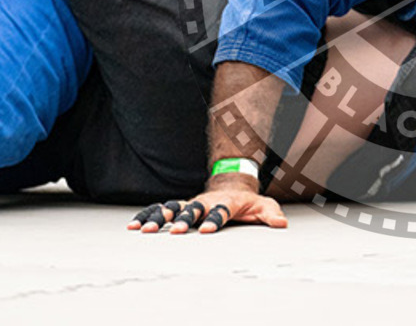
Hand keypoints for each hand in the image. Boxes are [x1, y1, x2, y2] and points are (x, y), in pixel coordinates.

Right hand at [128, 175, 286, 234]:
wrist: (233, 184)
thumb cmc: (248, 201)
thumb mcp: (263, 205)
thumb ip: (271, 214)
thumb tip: (281, 224)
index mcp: (226, 202)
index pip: (221, 210)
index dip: (214, 219)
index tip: (205, 230)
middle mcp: (206, 201)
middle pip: (193, 209)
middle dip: (184, 220)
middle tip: (174, 231)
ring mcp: (191, 203)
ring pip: (173, 208)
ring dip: (159, 218)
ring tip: (144, 230)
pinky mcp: (181, 207)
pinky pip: (161, 210)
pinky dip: (147, 216)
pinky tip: (134, 226)